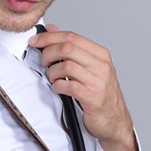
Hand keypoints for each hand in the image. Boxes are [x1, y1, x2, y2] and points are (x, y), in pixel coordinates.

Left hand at [28, 24, 137, 150]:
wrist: (115, 121)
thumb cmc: (100, 94)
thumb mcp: (89, 68)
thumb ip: (72, 49)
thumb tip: (52, 30)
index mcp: (100, 55)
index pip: (72, 37)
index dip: (49, 37)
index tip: (35, 41)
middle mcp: (102, 66)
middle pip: (68, 48)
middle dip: (48, 53)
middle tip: (43, 62)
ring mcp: (98, 81)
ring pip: (67, 66)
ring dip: (53, 72)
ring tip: (53, 78)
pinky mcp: (93, 97)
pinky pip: (69, 86)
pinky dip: (58, 86)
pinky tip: (58, 89)